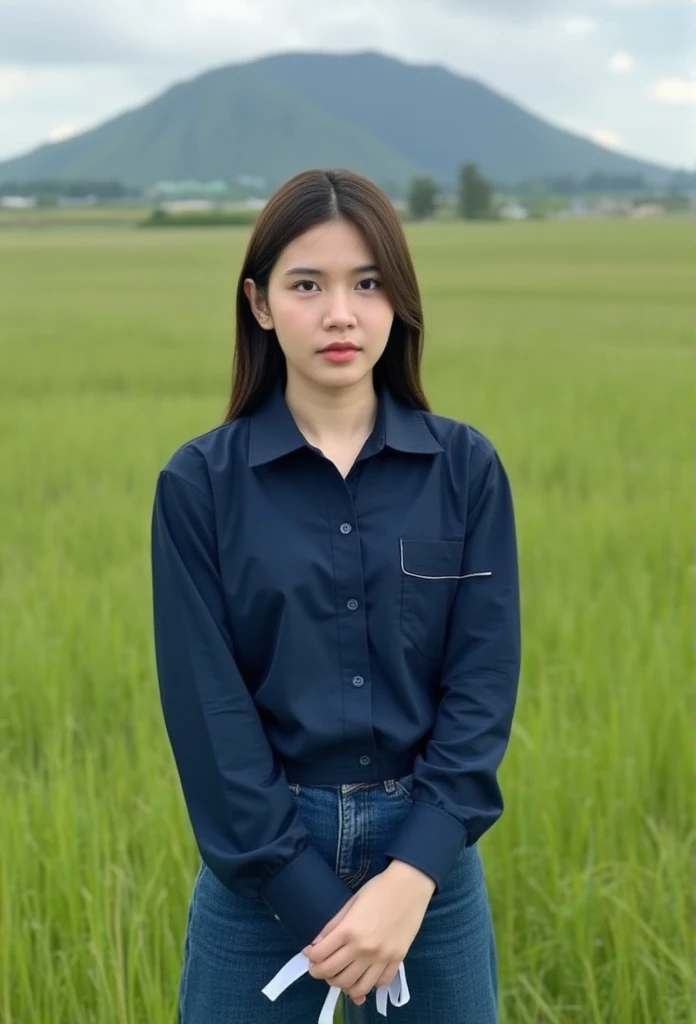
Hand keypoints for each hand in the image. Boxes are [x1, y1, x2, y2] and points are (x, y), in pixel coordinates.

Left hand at [301, 861, 434, 1005]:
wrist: (409, 886)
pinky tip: (361, 976)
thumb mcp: (351, 902)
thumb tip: (317, 941)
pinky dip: (367, 985)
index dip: (310, 957)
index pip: (320, 955)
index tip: (309, 953)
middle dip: (319, 973)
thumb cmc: (379, 890)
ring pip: (354, 986)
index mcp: (349, 930)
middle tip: (318, 967)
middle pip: (333, 973)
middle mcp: (363, 948)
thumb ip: (334, 924)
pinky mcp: (396, 960)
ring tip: (338, 975)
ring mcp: (381, 957)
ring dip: (341, 984)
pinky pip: (379, 983)